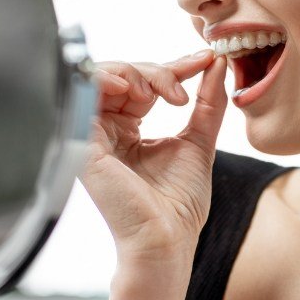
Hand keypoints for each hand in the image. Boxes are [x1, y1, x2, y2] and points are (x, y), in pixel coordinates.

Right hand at [84, 50, 227, 267]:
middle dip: (159, 71)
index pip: (146, 84)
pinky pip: (86, 95)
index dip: (175, 67)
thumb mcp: (199, 142)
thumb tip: (217, 64)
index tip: (207, 60)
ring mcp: (92, 134)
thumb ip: (208, 103)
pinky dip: (111, 81)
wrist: (166, 240)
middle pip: (125, 75)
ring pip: (106, 76)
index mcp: (128, 129)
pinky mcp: (82, 141)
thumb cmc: (179, 204)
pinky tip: (141, 93)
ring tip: (166, 95)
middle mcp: (107, 129)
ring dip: (140, 74)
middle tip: (183, 92)